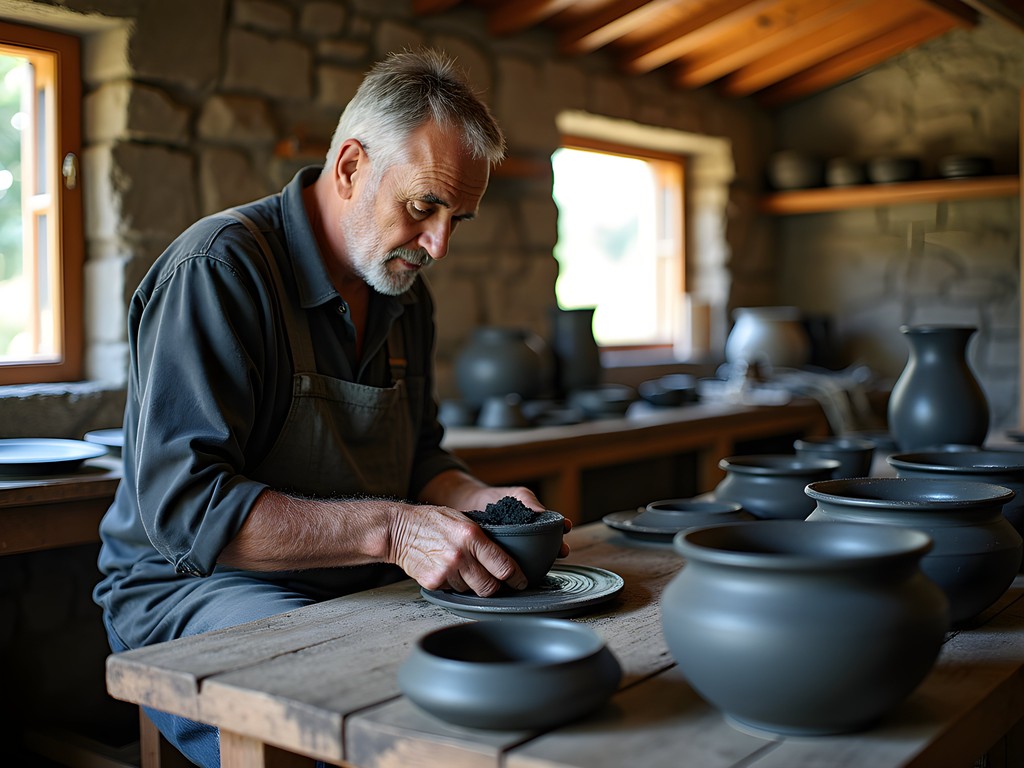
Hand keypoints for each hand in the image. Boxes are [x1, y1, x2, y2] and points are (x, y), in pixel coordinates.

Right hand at [387, 503, 527, 595]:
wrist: (398, 530)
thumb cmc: (431, 521)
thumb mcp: (462, 519)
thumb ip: (482, 537)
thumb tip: (504, 554)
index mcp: (472, 536)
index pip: (504, 566)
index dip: (516, 578)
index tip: (520, 582)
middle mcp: (461, 556)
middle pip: (490, 587)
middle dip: (495, 587)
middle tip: (496, 582)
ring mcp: (446, 571)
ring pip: (471, 590)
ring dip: (471, 584)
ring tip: (461, 567)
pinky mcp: (433, 582)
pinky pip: (452, 590)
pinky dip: (453, 584)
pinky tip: (447, 569)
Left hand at [452, 485, 572, 558]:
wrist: (472, 505)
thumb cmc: (497, 498)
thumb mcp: (516, 495)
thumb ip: (529, 500)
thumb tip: (542, 511)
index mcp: (536, 523)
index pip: (555, 526)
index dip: (563, 527)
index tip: (566, 527)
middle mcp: (530, 537)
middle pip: (550, 544)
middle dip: (559, 547)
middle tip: (563, 549)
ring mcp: (518, 548)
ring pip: (535, 556)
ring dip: (543, 560)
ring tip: (547, 561)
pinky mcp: (504, 556)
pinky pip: (513, 561)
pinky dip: (518, 565)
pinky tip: (519, 567)